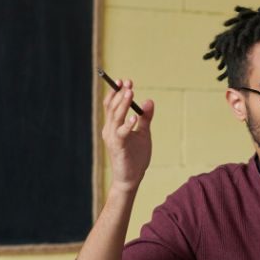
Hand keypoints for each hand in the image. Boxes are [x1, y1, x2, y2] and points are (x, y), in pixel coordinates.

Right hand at [101, 78, 154, 192]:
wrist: (131, 178)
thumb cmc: (135, 157)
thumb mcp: (143, 134)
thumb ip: (146, 118)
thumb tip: (149, 101)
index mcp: (113, 126)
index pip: (112, 105)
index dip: (116, 92)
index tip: (125, 81)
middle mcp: (109, 130)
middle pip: (112, 108)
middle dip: (119, 94)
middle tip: (128, 83)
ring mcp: (112, 138)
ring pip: (115, 117)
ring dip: (123, 104)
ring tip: (130, 93)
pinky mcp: (118, 147)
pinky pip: (121, 134)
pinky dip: (127, 125)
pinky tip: (134, 118)